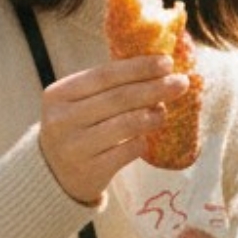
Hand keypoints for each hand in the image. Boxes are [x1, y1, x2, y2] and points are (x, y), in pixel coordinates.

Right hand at [38, 54, 186, 204]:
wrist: (55, 175)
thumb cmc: (78, 127)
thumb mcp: (80, 103)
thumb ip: (109, 86)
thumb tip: (160, 66)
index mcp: (58, 94)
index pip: (105, 75)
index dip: (139, 67)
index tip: (167, 62)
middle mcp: (61, 120)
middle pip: (118, 98)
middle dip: (154, 88)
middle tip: (181, 82)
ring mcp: (73, 148)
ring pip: (126, 124)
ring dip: (153, 115)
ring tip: (164, 111)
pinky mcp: (89, 171)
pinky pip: (128, 151)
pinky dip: (143, 141)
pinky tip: (147, 137)